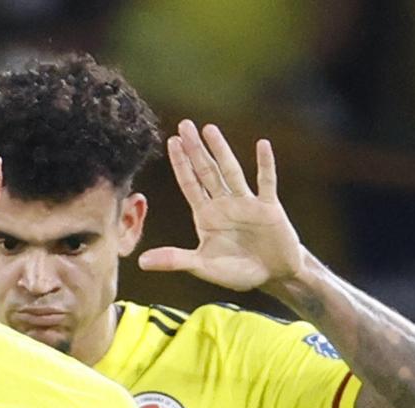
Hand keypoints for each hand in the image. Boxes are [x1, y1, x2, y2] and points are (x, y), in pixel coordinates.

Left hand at [138, 120, 304, 292]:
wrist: (273, 275)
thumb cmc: (238, 270)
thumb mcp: (204, 266)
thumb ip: (175, 260)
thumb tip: (141, 263)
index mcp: (206, 215)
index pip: (190, 184)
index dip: (180, 164)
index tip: (171, 141)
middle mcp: (224, 204)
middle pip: (206, 172)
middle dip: (195, 149)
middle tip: (184, 125)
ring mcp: (247, 203)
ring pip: (231, 172)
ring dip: (221, 151)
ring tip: (209, 129)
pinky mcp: (269, 208)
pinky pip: (266, 183)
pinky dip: (265, 165)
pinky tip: (262, 144)